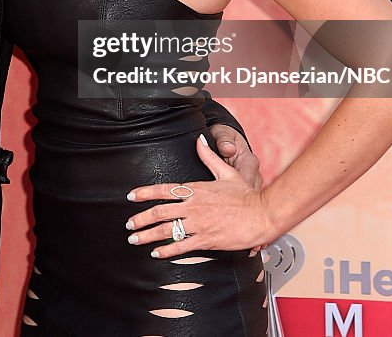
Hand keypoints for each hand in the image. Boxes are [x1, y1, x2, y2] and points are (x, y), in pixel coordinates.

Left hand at [124, 134, 274, 258]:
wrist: (262, 214)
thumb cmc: (246, 195)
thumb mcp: (226, 172)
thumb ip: (209, 157)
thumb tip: (200, 140)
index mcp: (196, 189)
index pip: (163, 190)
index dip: (144, 193)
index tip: (131, 196)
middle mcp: (194, 206)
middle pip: (160, 212)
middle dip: (140, 219)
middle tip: (129, 224)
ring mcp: (199, 224)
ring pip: (167, 230)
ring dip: (147, 236)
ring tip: (135, 239)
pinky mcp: (207, 240)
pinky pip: (182, 246)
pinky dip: (167, 250)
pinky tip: (156, 253)